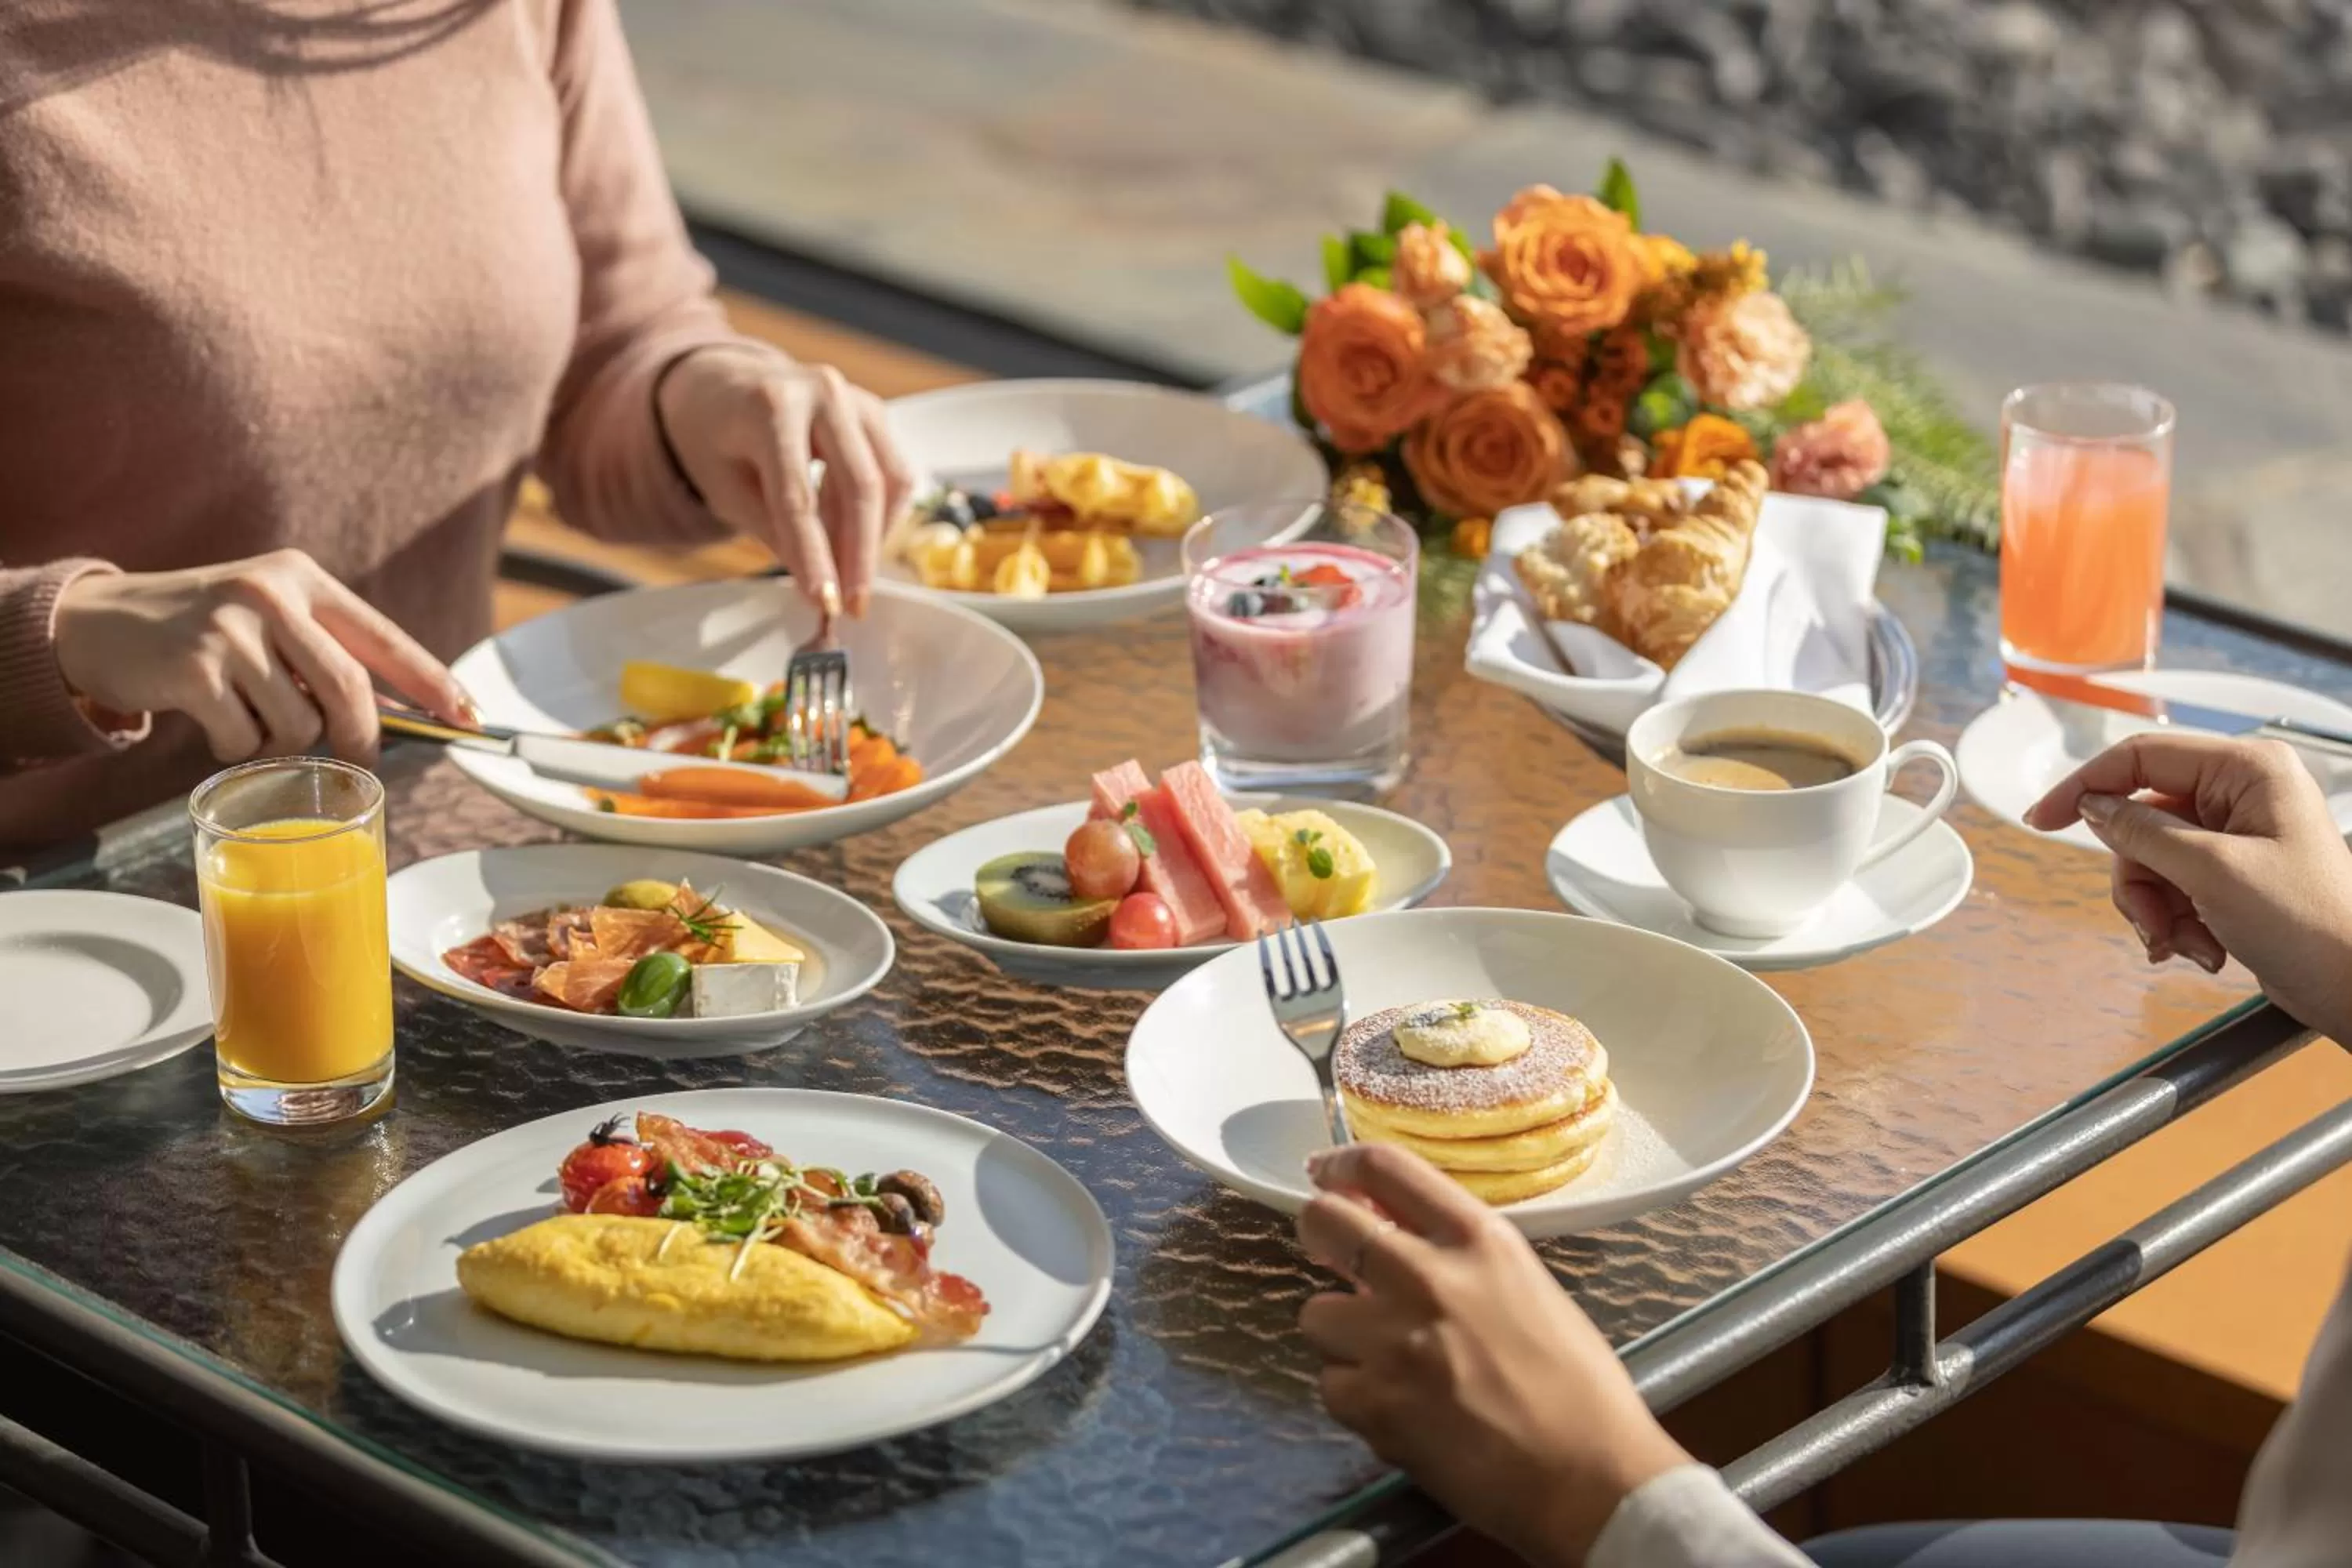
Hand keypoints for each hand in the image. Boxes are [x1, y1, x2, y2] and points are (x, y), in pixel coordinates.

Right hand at [53, 550, 472, 763]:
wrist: (95, 622)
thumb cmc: (201, 630)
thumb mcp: (268, 617)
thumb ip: (326, 651)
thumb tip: (404, 711)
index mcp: (302, 580)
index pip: (384, 638)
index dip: (432, 683)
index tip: (468, 717)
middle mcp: (270, 595)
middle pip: (350, 690)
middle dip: (360, 736)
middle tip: (356, 757)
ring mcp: (229, 630)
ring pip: (298, 724)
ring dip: (280, 742)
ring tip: (245, 716)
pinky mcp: (193, 670)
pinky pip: (245, 740)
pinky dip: (235, 748)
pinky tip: (209, 721)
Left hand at [656, 346, 914, 617]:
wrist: (721, 386)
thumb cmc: (714, 439)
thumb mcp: (726, 490)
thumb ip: (775, 532)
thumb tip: (820, 589)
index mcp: (770, 405)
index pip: (799, 496)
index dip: (814, 556)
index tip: (826, 604)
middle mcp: (821, 391)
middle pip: (859, 485)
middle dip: (859, 555)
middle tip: (853, 605)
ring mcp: (854, 398)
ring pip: (889, 480)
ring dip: (874, 538)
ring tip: (846, 575)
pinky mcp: (873, 412)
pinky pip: (892, 473)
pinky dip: (878, 515)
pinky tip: (850, 538)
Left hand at [1296, 1142, 1689, 1567]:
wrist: (1589, 1478)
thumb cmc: (1577, 1387)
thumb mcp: (1525, 1285)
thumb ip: (1458, 1254)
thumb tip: (1394, 1232)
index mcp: (1477, 1239)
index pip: (1385, 1165)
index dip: (1341, 1165)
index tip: (1327, 1174)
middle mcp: (1426, 1276)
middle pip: (1324, 1220)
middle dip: (1319, 1235)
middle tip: (1333, 1257)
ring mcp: (1393, 1341)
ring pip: (1316, 1314)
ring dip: (1342, 1335)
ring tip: (1389, 1360)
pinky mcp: (1373, 1404)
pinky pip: (1331, 1384)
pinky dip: (1355, 1397)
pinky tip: (1399, 1409)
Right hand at [2027, 733, 2351, 1041]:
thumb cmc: (2310, 922)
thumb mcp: (2212, 871)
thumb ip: (2142, 831)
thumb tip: (2091, 806)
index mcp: (2246, 769)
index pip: (2140, 757)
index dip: (2084, 787)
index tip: (2041, 820)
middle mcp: (2239, 793)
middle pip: (2140, 817)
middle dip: (2137, 877)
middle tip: (2152, 921)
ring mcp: (2235, 834)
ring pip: (2149, 858)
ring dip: (2154, 907)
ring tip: (2184, 942)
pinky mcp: (2231, 872)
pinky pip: (2171, 885)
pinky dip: (2173, 920)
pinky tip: (2199, 948)